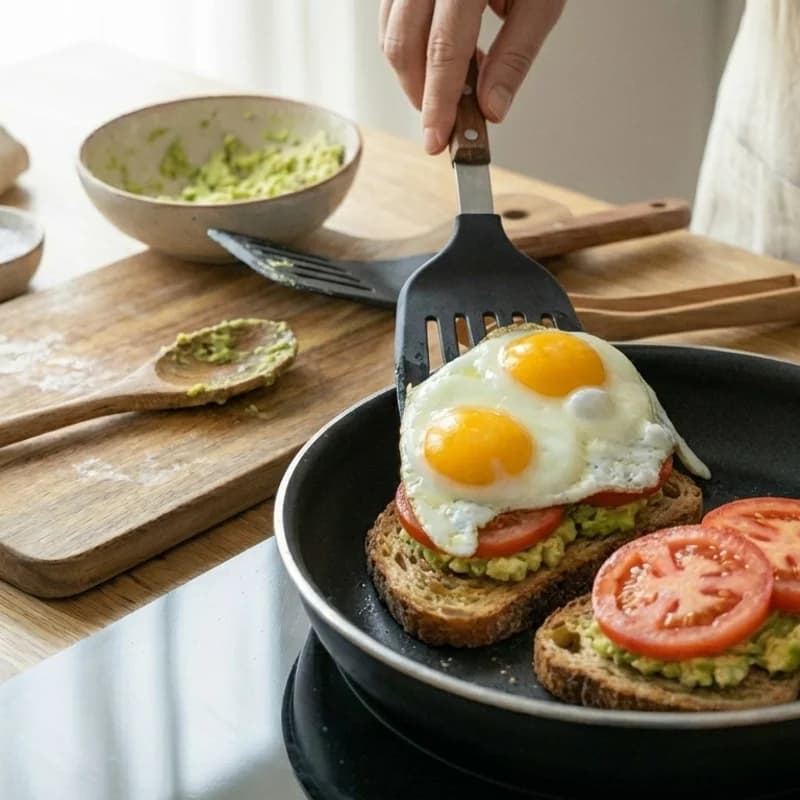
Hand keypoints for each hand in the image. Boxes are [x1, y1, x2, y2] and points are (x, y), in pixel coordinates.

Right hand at [379, 0, 565, 154]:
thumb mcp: (542, 0)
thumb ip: (515, 56)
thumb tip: (491, 109)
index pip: (444, 50)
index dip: (438, 103)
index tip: (437, 140)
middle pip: (403, 46)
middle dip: (420, 94)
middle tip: (445, 120)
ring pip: (390, 36)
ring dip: (413, 74)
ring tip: (450, 83)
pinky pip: (389, 18)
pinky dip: (409, 48)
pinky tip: (440, 53)